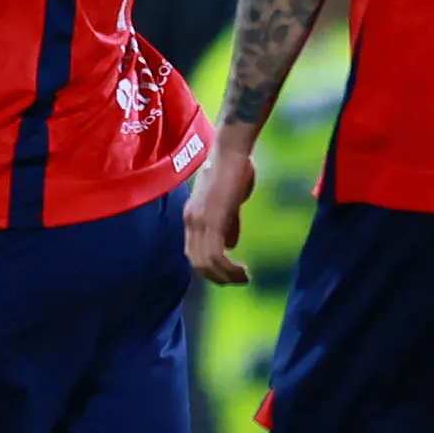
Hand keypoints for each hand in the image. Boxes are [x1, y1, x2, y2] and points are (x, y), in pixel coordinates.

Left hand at [184, 130, 257, 286]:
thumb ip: (228, 224)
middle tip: (238, 281)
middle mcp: (190, 220)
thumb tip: (231, 246)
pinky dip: (229, 268)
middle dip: (217, 277)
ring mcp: (199, 220)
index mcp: (192, 216)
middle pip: (196, 262)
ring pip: (205, 262)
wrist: (231, 151)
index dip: (209, 269)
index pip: (192, 253)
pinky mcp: (211, 218)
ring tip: (243, 279)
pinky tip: (242, 270)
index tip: (228, 275)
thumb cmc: (235, 170)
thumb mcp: (230, 202)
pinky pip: (216, 254)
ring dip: (225, 276)